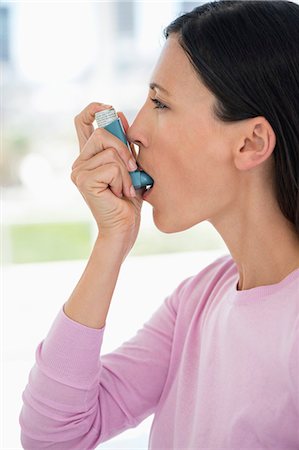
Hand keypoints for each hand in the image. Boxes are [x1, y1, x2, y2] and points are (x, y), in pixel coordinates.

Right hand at [71, 102, 143, 246]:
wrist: (124, 227)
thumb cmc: (128, 200)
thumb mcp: (130, 166)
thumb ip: (124, 144)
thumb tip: (120, 115)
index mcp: (89, 156)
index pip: (82, 122)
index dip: (94, 109)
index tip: (110, 108)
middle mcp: (80, 162)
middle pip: (102, 132)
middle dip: (124, 148)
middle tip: (133, 169)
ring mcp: (79, 171)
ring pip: (111, 151)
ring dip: (126, 171)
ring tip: (125, 188)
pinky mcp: (84, 180)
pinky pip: (112, 166)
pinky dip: (124, 179)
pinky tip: (120, 194)